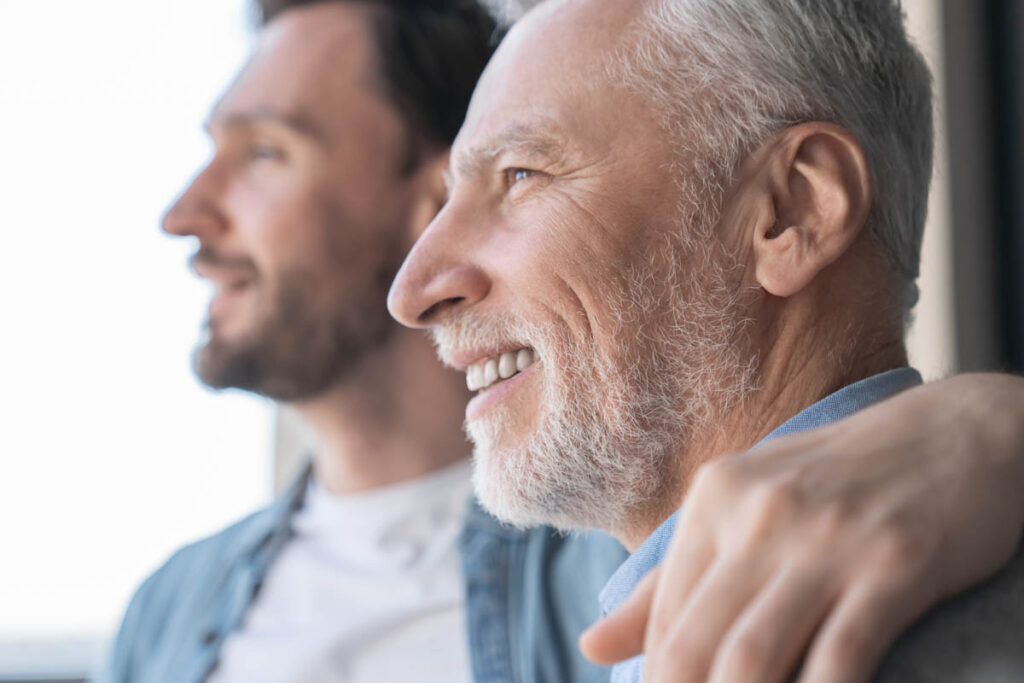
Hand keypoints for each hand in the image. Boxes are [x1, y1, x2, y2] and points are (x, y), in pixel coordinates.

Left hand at [580, 373, 1023, 682]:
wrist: (957, 430)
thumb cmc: (841, 479)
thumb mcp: (745, 510)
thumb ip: (671, 581)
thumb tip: (590, 646)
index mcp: (714, 500)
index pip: (664, 622)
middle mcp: (759, 515)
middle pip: (696, 648)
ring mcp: (827, 538)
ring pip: (754, 658)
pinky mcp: (895, 563)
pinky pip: (842, 656)